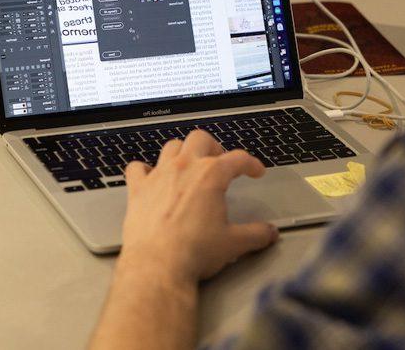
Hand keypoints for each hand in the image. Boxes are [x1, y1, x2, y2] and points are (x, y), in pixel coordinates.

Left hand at [119, 130, 277, 286]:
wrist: (158, 265)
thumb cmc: (193, 252)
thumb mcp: (234, 243)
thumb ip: (255, 234)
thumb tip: (267, 233)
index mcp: (211, 175)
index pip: (237, 159)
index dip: (251, 163)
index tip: (254, 170)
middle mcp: (184, 168)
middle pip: (200, 139)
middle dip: (213, 147)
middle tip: (220, 161)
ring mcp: (158, 176)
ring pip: (171, 147)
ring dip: (182, 152)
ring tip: (189, 164)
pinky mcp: (138, 189)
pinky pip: (137, 167)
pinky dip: (145, 169)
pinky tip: (150, 177)